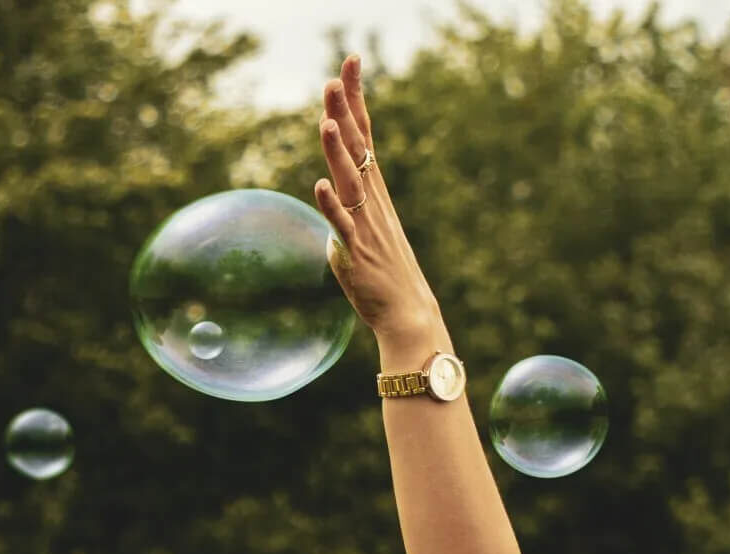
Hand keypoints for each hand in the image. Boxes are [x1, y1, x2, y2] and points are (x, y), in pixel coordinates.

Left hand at [313, 55, 441, 345]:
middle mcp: (371, 202)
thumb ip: (345, 212)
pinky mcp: (357, 252)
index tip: (349, 63)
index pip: (364, 135)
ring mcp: (366, 225)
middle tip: (336, 77)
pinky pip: (343, 225)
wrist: (408, 313)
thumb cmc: (384, 275)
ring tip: (328, 122)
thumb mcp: (362, 231)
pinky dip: (332, 205)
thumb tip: (330, 202)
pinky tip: (321, 185)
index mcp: (373, 192)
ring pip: (350, 181)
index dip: (355, 99)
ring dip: (338, 152)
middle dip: (346, 112)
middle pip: (357, 148)